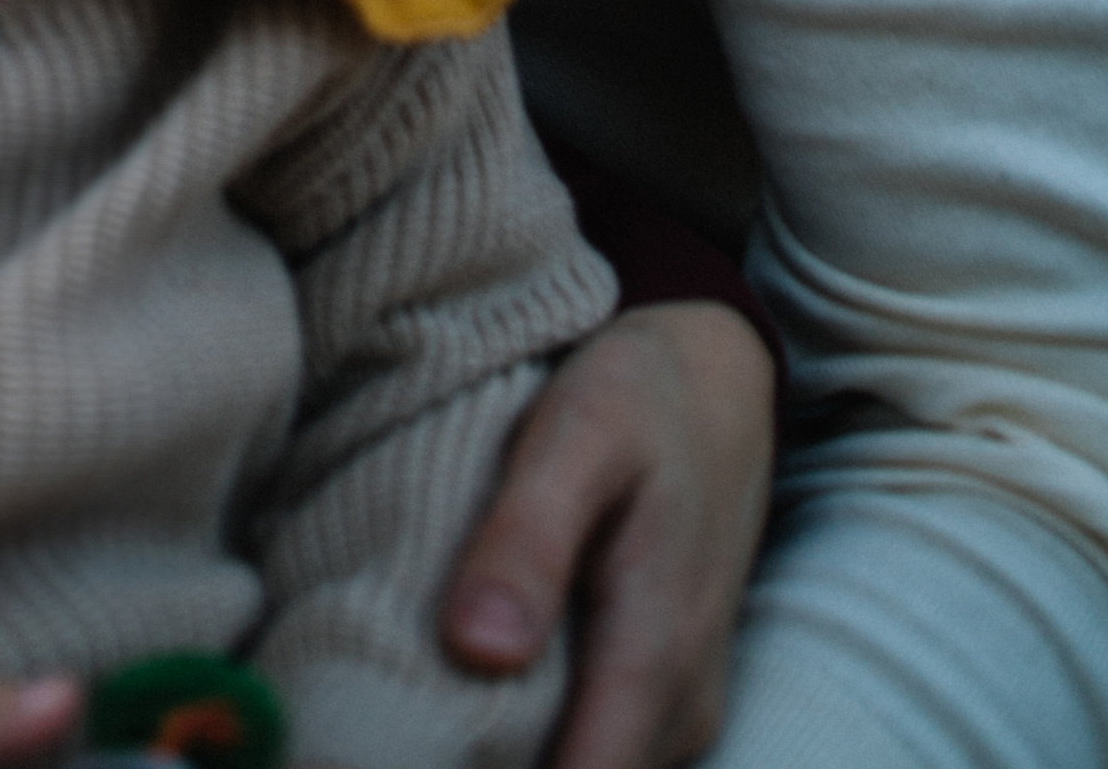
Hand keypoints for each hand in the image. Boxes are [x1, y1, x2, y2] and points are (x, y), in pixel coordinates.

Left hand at [439, 303, 775, 768]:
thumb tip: (477, 650)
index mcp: (655, 653)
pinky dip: (530, 729)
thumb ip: (530, 538)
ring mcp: (674, 709)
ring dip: (501, 748)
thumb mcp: (580, 432)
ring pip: (578, 768)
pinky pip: (590, 744)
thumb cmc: (641, 395)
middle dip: (478, 761)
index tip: (400, 743)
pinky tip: (470, 680)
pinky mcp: (658, 696)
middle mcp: (677, 708)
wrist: (718, 378)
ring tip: (416, 691)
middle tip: (390, 709)